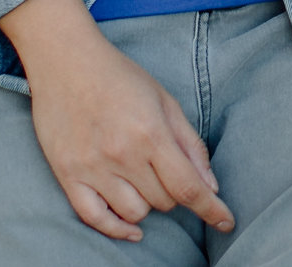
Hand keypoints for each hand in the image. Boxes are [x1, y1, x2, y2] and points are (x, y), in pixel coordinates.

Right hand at [0, 0, 234, 241]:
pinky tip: (131, 230)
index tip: (226, 222)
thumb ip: (190, 143)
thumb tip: (210, 185)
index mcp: (151, 133)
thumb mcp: (165, 100)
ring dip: (147, 205)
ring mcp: (93, 167)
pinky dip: (116, 229)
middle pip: (164, 201)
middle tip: (164, 169)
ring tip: (142, 181)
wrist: (65, 61)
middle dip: (173, 191)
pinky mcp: (68, 174)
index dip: (211, 209)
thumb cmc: (120, 77)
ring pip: (134, 213)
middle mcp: (122, 155)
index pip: (188, 186)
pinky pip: (94, 218)